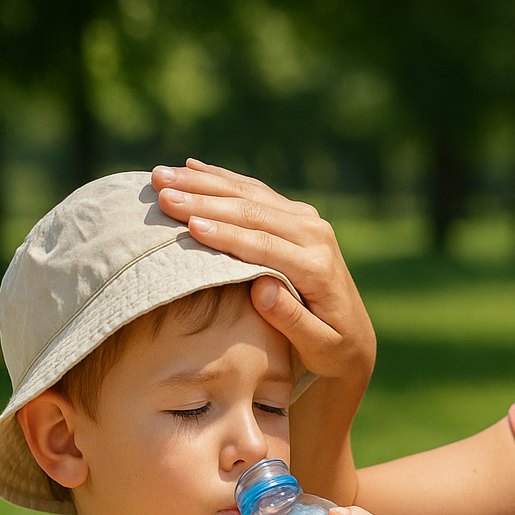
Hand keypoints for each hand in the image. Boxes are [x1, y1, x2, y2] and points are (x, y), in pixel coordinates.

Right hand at [150, 160, 375, 385]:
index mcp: (318, 266)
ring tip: (161, 175)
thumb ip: (293, 320)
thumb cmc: (330, 347)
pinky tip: (191, 167)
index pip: (265, 245)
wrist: (354, 334)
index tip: (188, 226)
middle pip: (253, 213)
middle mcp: (315, 235)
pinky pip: (254, 191)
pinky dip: (221, 178)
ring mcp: (307, 221)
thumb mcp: (319, 345)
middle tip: (161, 193)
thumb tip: (261, 290)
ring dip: (203, 182)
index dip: (226, 234)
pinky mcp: (297, 215)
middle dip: (204, 201)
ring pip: (249, 194)